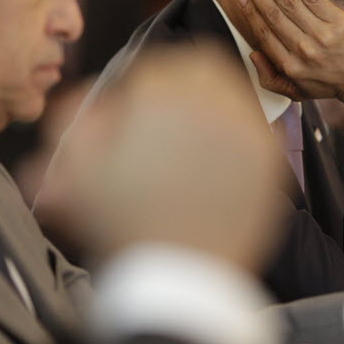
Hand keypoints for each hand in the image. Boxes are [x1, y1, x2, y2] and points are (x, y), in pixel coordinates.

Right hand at [45, 45, 284, 270]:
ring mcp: (245, 130)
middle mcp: (209, 102)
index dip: (141, 84)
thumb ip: (76, 121)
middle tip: (169, 109)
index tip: (136, 104)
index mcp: (161, 96)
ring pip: (234, 93)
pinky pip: (257, 127)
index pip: (156, 64)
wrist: (177, 279)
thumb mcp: (77, 172)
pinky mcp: (268, 159)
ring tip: (194, 134)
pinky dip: (238, 133)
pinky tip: (220, 158)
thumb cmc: (122, 226)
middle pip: (202, 67)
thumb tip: (88, 96)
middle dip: (183, 82)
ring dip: (214, 103)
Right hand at [235, 0, 343, 121]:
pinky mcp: (339, 23)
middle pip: (273, 14)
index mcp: (290, 66)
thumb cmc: (331, 85)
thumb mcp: (297, 91)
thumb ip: (270, 78)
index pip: (264, 33)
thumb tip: (252, 53)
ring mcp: (322, 36)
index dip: (250, 11)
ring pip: (290, 2)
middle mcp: (303, 50)